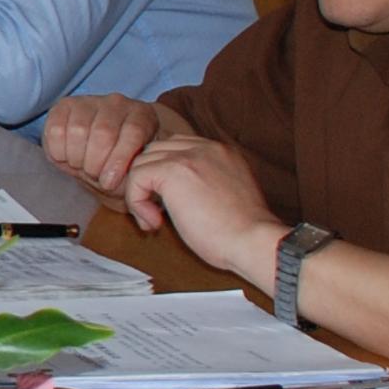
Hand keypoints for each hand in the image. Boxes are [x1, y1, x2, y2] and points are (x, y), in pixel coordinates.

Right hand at [41, 94, 162, 196]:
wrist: (103, 153)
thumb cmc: (122, 164)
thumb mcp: (135, 171)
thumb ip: (134, 174)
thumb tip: (123, 179)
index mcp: (141, 115)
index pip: (132, 133)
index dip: (118, 160)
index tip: (109, 182)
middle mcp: (117, 103)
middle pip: (103, 132)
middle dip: (95, 163)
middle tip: (94, 175)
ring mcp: (89, 102)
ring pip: (78, 130)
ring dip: (77, 158)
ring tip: (82, 167)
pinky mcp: (64, 106)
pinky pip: (55, 129)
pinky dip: (58, 151)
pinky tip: (67, 157)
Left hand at [120, 133, 282, 282]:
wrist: (252, 241)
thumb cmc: (241, 233)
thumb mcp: (223, 196)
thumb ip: (201, 184)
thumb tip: (171, 193)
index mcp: (221, 152)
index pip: (176, 148)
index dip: (164, 176)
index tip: (168, 206)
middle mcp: (206, 147)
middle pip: (155, 151)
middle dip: (148, 182)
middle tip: (155, 214)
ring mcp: (190, 156)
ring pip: (142, 162)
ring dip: (140, 193)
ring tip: (154, 221)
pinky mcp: (174, 171)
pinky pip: (136, 177)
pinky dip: (136, 202)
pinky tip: (154, 223)